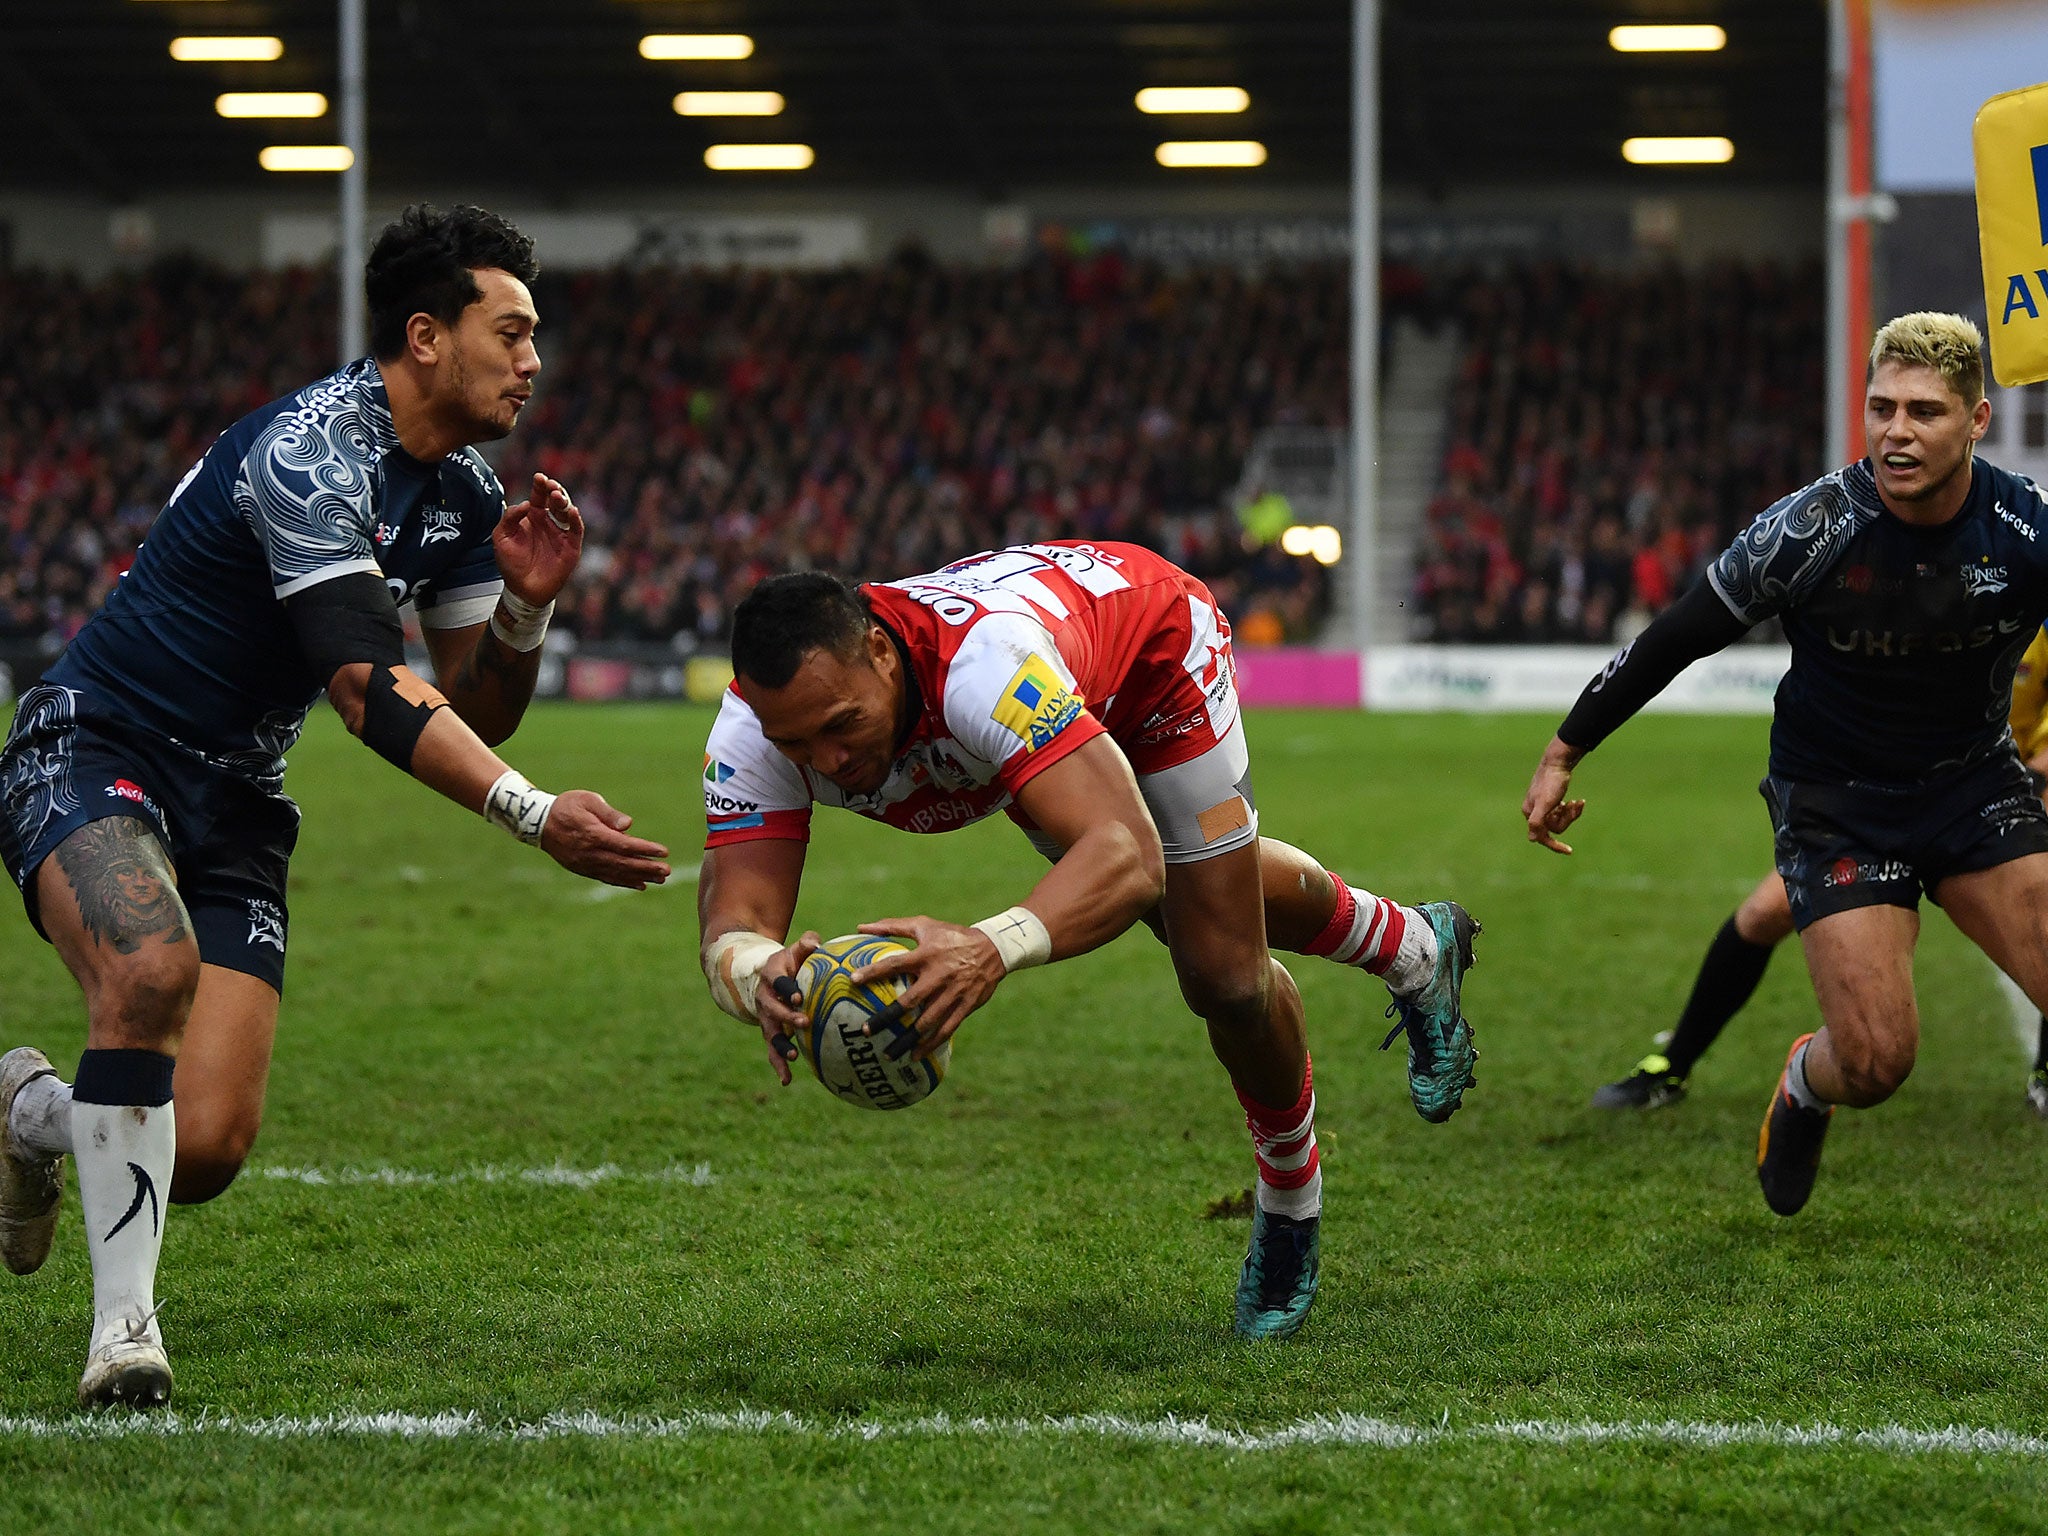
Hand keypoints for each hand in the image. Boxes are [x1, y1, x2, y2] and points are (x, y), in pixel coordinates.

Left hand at [495, 472, 582, 605]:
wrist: (523, 588)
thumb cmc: (511, 563)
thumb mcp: (501, 537)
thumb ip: (509, 517)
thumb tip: (526, 504)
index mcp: (533, 517)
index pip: (539, 496)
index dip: (540, 485)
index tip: (539, 477)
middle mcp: (548, 522)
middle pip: (555, 500)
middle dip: (554, 490)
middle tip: (550, 486)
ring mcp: (561, 533)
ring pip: (567, 511)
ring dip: (564, 501)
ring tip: (557, 497)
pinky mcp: (571, 546)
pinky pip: (576, 530)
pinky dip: (576, 519)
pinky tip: (571, 511)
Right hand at [540, 790, 669, 886]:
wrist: (538, 823)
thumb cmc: (566, 806)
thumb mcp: (587, 800)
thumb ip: (608, 813)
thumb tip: (629, 825)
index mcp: (592, 834)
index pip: (624, 845)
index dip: (645, 849)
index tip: (664, 852)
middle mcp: (590, 853)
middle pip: (623, 863)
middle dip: (647, 868)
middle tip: (667, 871)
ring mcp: (585, 863)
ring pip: (616, 873)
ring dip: (640, 877)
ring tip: (660, 880)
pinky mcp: (583, 869)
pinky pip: (606, 877)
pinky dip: (624, 882)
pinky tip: (640, 885)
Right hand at [752, 932, 820, 1086]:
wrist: (765, 975)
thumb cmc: (790, 961)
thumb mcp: (795, 949)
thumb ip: (807, 943)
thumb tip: (816, 943)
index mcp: (771, 975)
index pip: (778, 981)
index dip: (786, 988)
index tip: (798, 995)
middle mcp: (765, 998)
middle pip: (772, 1009)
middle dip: (787, 1016)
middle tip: (804, 1021)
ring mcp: (766, 1017)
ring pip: (770, 1033)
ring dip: (780, 1046)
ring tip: (793, 1057)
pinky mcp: (770, 1032)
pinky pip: (772, 1050)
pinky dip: (778, 1066)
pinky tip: (786, 1081)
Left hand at [850, 916, 1005, 1058]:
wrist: (993, 948)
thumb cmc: (952, 936)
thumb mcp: (925, 926)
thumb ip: (892, 927)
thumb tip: (860, 927)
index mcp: (926, 955)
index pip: (895, 964)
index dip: (874, 972)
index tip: (853, 981)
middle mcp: (938, 975)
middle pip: (909, 1001)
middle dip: (887, 1017)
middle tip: (867, 1031)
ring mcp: (953, 993)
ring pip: (927, 1022)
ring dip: (907, 1039)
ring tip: (888, 1054)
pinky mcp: (966, 1006)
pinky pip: (946, 1029)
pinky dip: (931, 1044)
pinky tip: (915, 1055)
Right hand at [1522, 736, 1585, 854]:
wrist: (1558, 762)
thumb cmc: (1552, 782)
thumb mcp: (1545, 803)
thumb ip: (1537, 821)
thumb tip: (1532, 839)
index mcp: (1530, 813)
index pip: (1541, 836)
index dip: (1554, 845)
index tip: (1569, 851)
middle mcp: (1534, 811)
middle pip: (1553, 827)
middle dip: (1567, 819)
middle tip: (1574, 806)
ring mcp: (1542, 806)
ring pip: (1559, 820)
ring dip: (1571, 813)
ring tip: (1578, 802)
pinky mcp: (1551, 800)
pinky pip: (1561, 812)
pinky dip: (1571, 808)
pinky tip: (1578, 801)